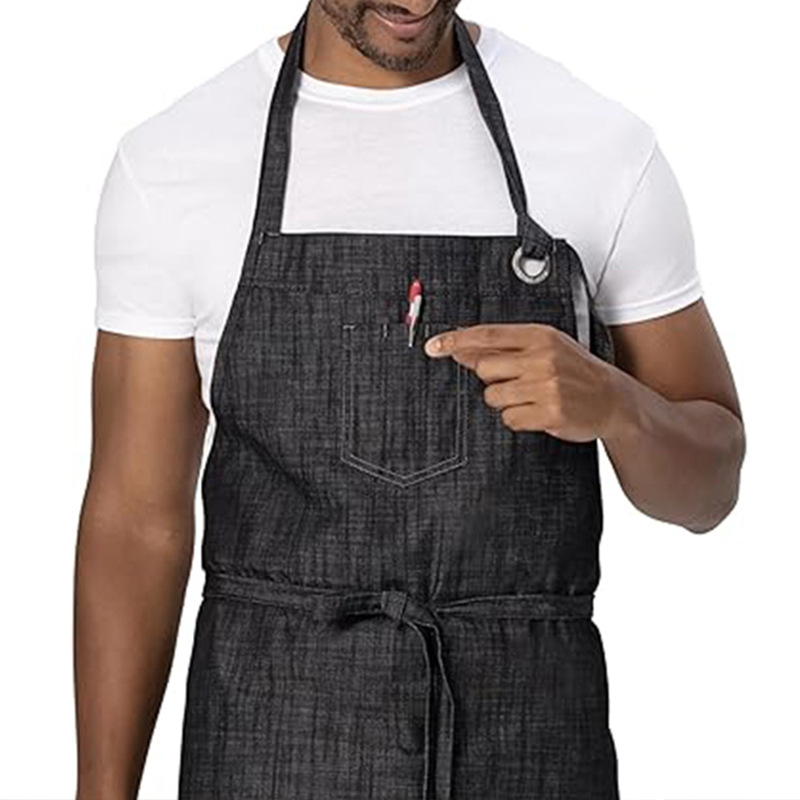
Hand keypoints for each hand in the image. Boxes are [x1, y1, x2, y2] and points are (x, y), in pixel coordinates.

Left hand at [423, 323, 620, 442]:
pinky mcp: (550, 412)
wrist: (612, 399)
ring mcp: (547, 385)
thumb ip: (504, 349)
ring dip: (505, 402)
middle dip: (493, 379)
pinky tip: (537, 412)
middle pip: (484, 369)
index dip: (456, 340)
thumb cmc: (574, 371)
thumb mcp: (544, 348)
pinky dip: (518, 419)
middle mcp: (543, 358)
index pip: (487, 335)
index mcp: (540, 336)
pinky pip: (509, 419)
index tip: (433, 346)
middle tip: (517, 382)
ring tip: (531, 398)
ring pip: (493, 397)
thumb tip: (462, 349)